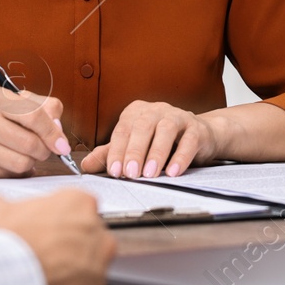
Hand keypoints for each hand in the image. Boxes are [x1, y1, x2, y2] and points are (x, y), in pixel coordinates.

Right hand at [0, 87, 72, 178]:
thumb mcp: (9, 101)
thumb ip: (40, 108)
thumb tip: (59, 130)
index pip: (34, 116)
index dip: (53, 133)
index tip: (62, 145)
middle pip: (30, 144)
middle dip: (44, 151)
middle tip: (44, 150)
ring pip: (21, 163)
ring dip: (31, 162)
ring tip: (25, 154)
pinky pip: (9, 175)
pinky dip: (16, 172)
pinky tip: (9, 162)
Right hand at [0, 191, 115, 284]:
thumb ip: (7, 204)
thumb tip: (4, 211)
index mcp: (78, 204)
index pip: (79, 205)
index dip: (58, 218)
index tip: (43, 228)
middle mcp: (96, 236)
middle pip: (89, 238)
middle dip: (68, 246)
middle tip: (41, 255)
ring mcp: (96, 273)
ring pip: (88, 272)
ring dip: (69, 275)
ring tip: (38, 281)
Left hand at [79, 100, 219, 178]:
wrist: (199, 135)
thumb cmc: (161, 141)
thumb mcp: (133, 146)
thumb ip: (111, 154)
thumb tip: (86, 166)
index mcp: (137, 112)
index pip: (123, 129)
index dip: (117, 150)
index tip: (114, 171)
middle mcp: (156, 110)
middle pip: (142, 127)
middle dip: (135, 151)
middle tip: (130, 173)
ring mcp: (177, 116)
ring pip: (165, 130)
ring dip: (156, 153)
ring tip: (150, 174)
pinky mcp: (196, 128)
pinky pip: (189, 140)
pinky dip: (181, 157)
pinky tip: (173, 171)